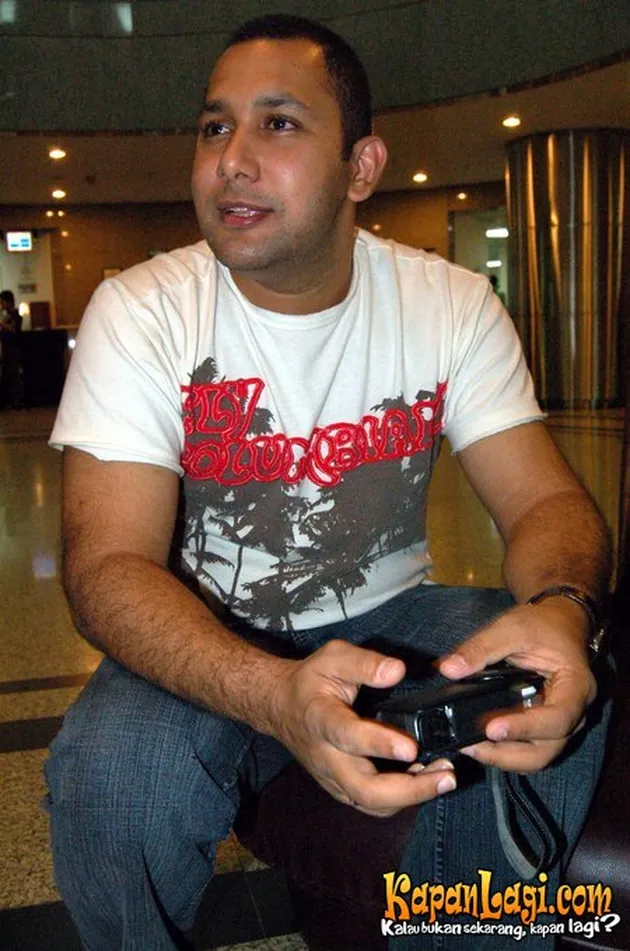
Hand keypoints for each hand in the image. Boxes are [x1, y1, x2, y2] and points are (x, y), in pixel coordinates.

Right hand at [270, 639, 456, 816]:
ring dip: (411, 797)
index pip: (348, 737)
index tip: (412, 746)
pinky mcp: (340, 788)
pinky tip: (423, 779)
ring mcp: (332, 777)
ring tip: (443, 777)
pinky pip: (371, 804)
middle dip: (410, 791)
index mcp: (321, 719)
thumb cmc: (310, 681)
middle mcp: (326, 756)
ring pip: (371, 804)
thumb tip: (398, 671)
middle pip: (364, 790)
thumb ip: (365, 663)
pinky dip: (400, 799)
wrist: (280, 706)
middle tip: (446, 777)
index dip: (380, 744)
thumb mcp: (333, 657)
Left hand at [438, 598, 595, 771]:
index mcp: (575, 686)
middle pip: (546, 750)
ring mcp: (561, 724)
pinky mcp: (544, 729)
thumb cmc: (543, 625)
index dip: (524, 728)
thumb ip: (480, 648)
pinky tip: (479, 743)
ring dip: (503, 757)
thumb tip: (448, 669)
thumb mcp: (511, 627)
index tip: (492, 729)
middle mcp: (574, 713)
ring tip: (470, 747)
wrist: (559, 625)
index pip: (557, 718)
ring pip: (536, 756)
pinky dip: (504, 752)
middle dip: (507, 755)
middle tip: (471, 747)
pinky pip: (527, 749)